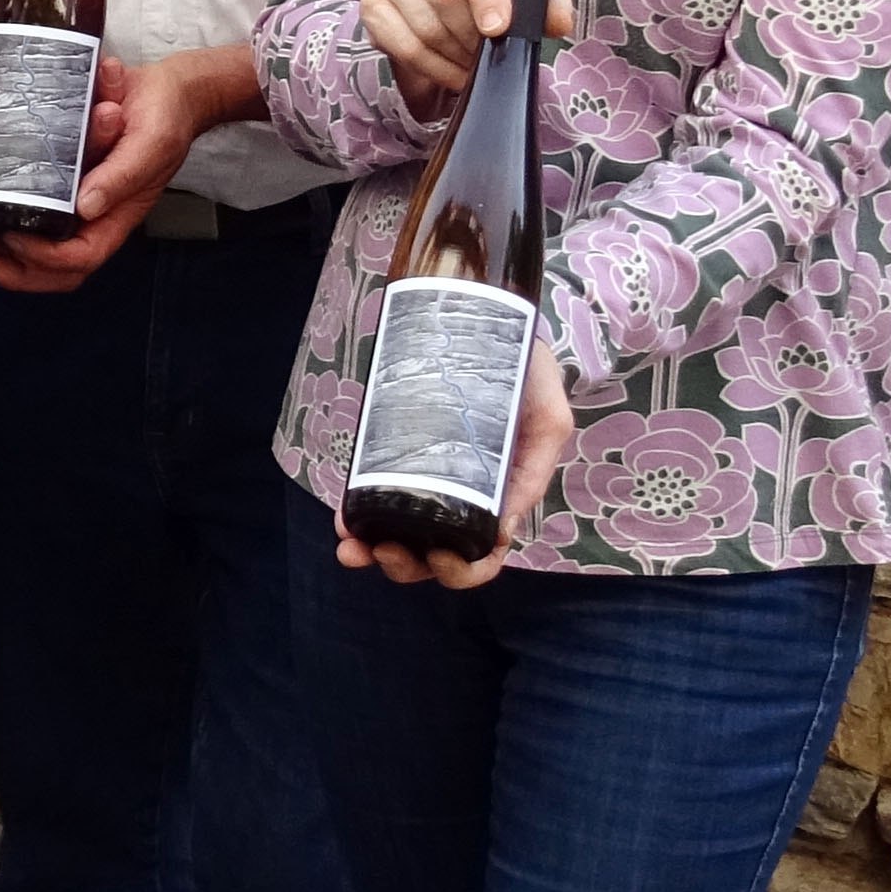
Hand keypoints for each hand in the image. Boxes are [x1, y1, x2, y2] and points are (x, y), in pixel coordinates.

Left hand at [0, 52, 216, 294]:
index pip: (79, 257)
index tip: (12, 234)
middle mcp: (94, 217)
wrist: (165, 93)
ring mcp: (77, 205)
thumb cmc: (164, 120)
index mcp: (116, 216)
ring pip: (39, 251)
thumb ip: (121, 175)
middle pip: (54, 269)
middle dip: (14, 271)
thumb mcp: (150, 142)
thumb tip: (86, 207)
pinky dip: (3, 220)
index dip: (44, 256)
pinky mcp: (62, 184)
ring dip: (2, 255)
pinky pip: (32, 218)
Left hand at [333, 337, 575, 589]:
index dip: (462, 571)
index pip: (484, 556)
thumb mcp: (547, 418)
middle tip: (386, 548)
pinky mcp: (394, 457)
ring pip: (400, 539)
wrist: (486, 320)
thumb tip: (502, 532)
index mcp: (502, 498)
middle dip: (407, 567)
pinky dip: (355, 520)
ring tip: (353, 546)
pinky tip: (342, 522)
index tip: (439, 554)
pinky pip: (372, 502)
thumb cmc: (526, 372)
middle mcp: (461, 499)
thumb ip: (532, 471)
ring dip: (375, 553)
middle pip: (434, 559)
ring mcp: (425, 480)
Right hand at [363, 0, 575, 111]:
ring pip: (422, 25)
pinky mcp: (373, 2)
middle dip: (471, 36)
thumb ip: (547, 2)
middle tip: (490, 55)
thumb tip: (559, 23)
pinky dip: (431, 68)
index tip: (498, 28)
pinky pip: (400, 44)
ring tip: (473, 64)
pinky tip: (450, 71)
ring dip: (453, 56)